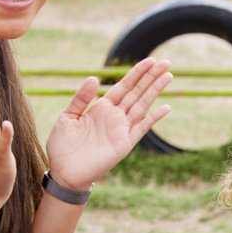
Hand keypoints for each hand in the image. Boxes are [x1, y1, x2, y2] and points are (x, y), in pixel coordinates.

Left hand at [46, 58, 173, 189]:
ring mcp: (121, 129)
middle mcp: (115, 116)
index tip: (150, 61)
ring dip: (155, 91)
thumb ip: (81, 98)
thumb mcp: (68, 116)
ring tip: (169, 76)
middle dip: (151, 77)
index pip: (123, 86)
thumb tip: (94, 78)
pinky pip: (142, 128)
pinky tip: (166, 107)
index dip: (136, 73)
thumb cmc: (62, 146)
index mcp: (102, 107)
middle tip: (166, 62)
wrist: (63, 172)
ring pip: (142, 105)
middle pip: (137, 92)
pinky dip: (154, 118)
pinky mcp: (125, 143)